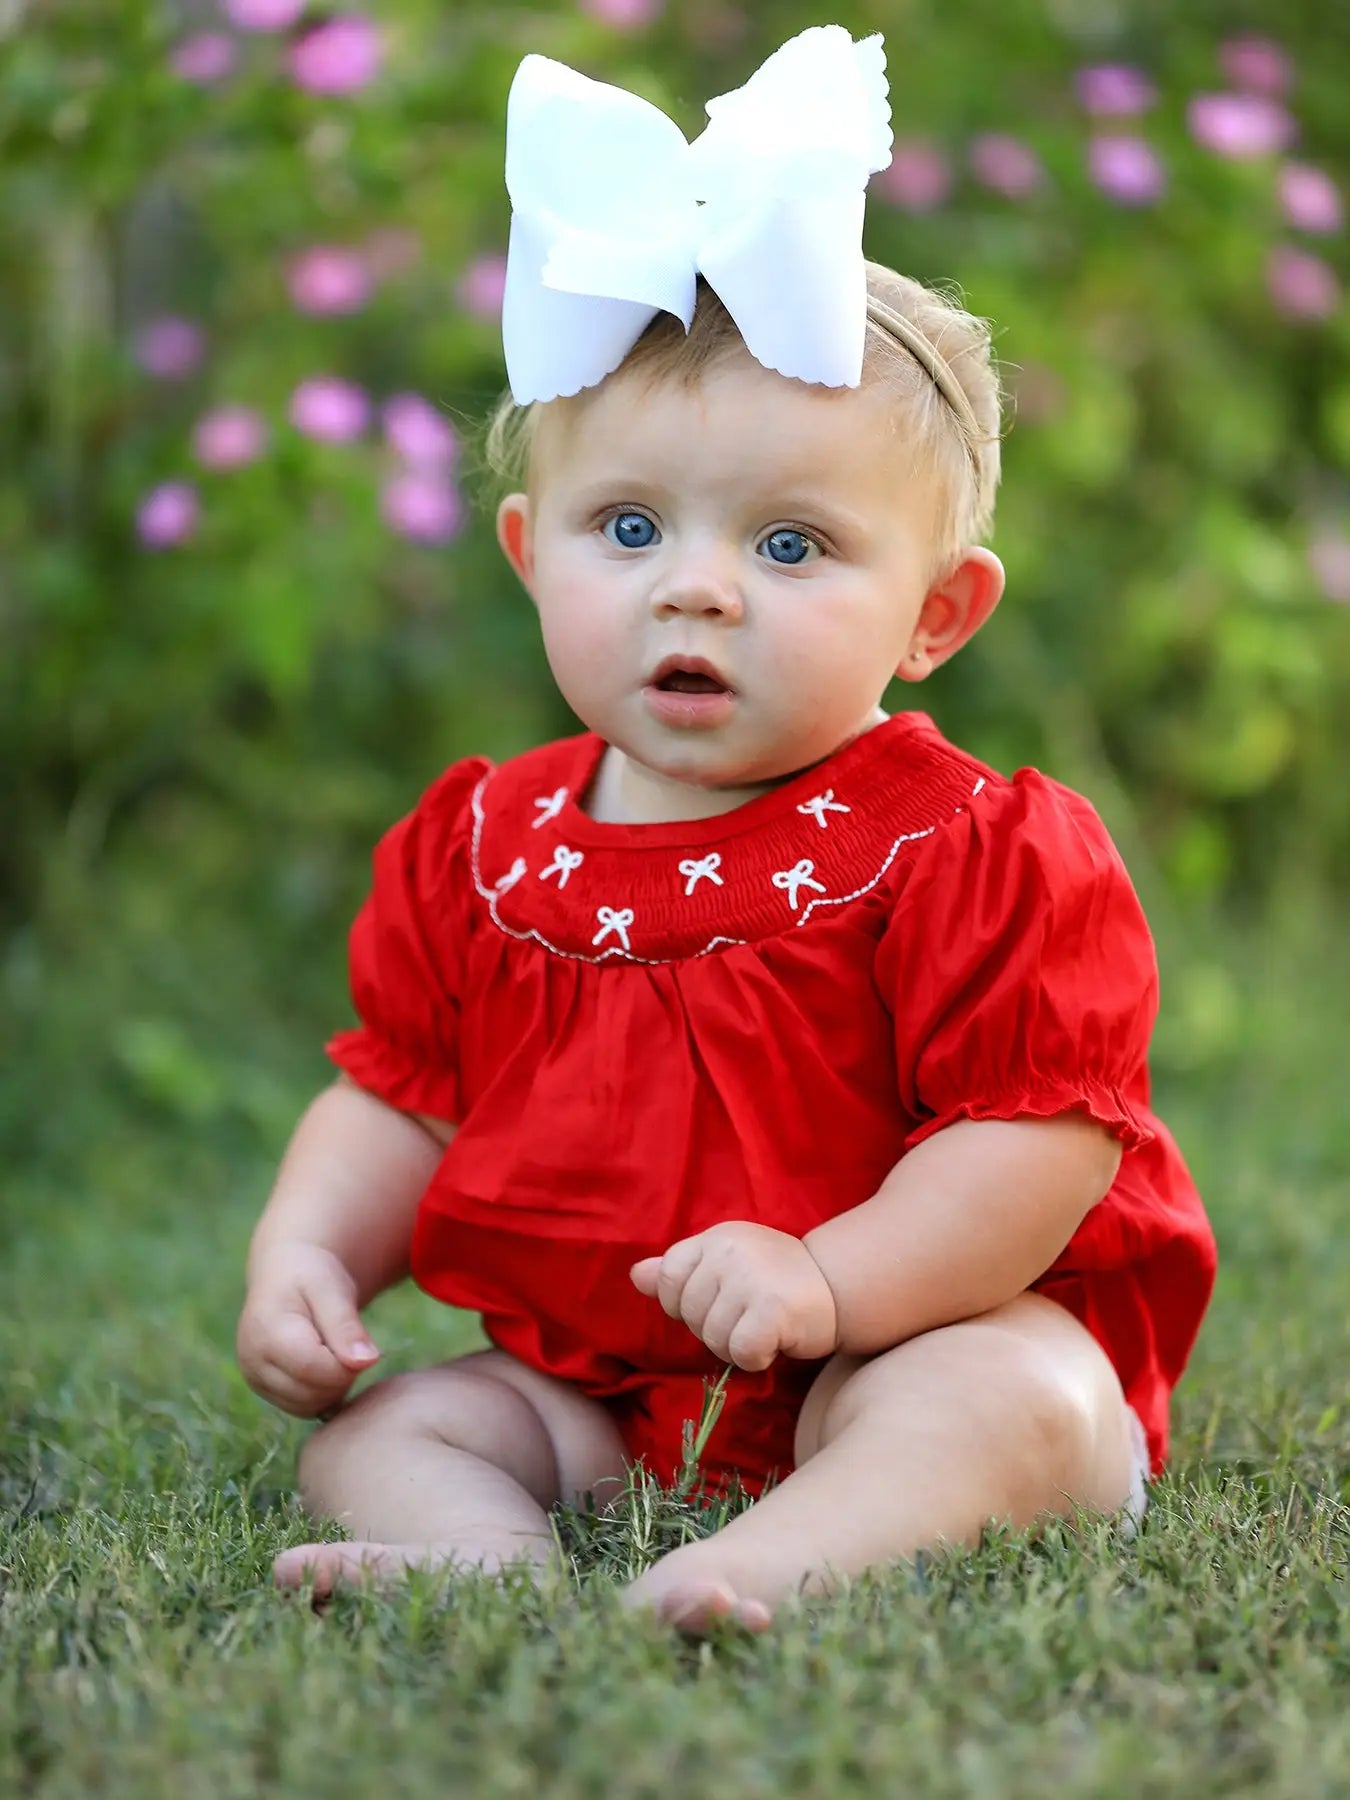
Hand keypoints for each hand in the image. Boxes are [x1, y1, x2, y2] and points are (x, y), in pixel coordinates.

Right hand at [236, 1242, 379, 1417]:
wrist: (284, 1274)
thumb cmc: (311, 1276)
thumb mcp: (333, 1289)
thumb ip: (346, 1326)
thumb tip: (366, 1362)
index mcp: (266, 1333)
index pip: (313, 1370)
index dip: (346, 1366)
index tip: (360, 1346)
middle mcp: (252, 1361)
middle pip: (310, 1394)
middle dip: (341, 1376)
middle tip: (349, 1345)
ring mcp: (254, 1378)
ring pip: (307, 1407)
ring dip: (332, 1387)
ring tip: (336, 1350)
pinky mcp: (263, 1389)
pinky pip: (302, 1407)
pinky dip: (321, 1393)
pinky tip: (326, 1364)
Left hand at [630, 1222, 838, 1371]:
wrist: (838, 1287)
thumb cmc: (777, 1280)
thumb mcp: (726, 1266)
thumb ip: (681, 1272)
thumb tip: (636, 1276)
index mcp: (717, 1238)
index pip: (670, 1277)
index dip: (684, 1303)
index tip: (716, 1304)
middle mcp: (730, 1250)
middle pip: (689, 1314)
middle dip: (715, 1328)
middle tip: (749, 1315)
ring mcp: (751, 1277)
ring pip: (713, 1338)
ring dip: (737, 1345)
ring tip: (764, 1326)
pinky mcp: (773, 1307)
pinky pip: (741, 1353)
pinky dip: (756, 1358)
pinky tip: (776, 1340)